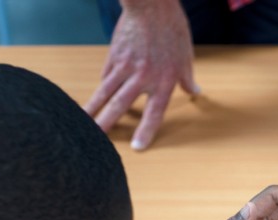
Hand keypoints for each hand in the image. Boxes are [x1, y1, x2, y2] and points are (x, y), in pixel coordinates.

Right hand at [83, 0, 199, 150]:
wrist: (151, 5)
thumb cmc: (172, 28)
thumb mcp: (186, 55)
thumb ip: (188, 78)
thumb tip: (195, 91)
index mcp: (164, 80)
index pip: (154, 112)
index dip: (146, 131)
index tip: (136, 147)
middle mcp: (143, 77)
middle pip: (121, 106)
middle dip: (107, 125)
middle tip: (95, 142)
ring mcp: (125, 67)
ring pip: (105, 93)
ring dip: (93, 110)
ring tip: (82, 124)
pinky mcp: (114, 57)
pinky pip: (106, 77)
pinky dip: (101, 89)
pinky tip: (95, 100)